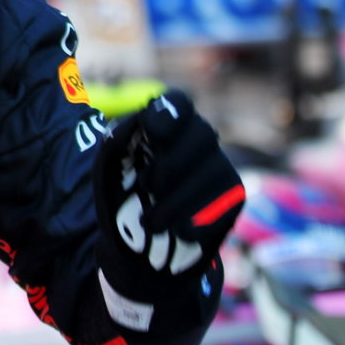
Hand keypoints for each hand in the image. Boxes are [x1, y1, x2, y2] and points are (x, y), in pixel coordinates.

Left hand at [94, 90, 244, 279]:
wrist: (139, 242)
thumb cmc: (122, 192)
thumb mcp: (109, 165)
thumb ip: (118, 140)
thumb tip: (137, 123)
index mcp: (168, 122)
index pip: (178, 103)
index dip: (169, 113)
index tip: (151, 131)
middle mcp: (202, 137)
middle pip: (202, 133)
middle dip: (169, 165)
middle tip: (146, 187)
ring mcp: (222, 166)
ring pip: (212, 173)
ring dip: (174, 202)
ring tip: (149, 220)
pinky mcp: (235, 196)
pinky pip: (221, 204)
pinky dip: (190, 223)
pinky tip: (174, 231)